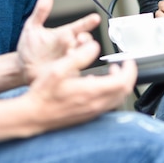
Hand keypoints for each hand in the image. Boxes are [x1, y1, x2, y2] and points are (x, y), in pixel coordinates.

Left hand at [16, 0, 100, 83]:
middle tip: (80, 38)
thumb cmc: (30, 46)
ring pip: (81, 58)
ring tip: (72, 53)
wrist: (22, 67)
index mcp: (64, 35)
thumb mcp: (32, 27)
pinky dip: (74, 72)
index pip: (79, 27)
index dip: (88, 23)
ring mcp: (69, 61)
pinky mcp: (66, 74)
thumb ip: (41, 11)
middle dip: (85, 40)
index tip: (95, 18)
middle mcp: (69, 47)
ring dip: (80, 55)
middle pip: (85, 42)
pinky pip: (74, 74)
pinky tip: (70, 69)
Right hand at [22, 59, 137, 131]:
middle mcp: (95, 104)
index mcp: (91, 91)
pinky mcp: (87, 116)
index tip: (127, 60)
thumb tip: (94, 47)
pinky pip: (107, 105)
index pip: (123, 81)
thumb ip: (79, 56)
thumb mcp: (59, 68)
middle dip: (127, 76)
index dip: (129, 69)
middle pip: (123, 91)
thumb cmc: (43, 93)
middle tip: (123, 65)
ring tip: (112, 72)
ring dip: (119, 84)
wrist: (34, 115)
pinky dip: (109, 93)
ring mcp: (92, 112)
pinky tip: (96, 84)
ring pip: (117, 99)